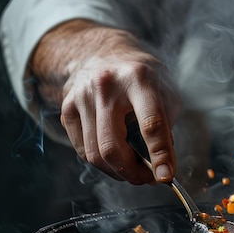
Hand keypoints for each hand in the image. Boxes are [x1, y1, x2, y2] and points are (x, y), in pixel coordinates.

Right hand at [33, 20, 181, 183]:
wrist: (105, 53)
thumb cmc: (142, 76)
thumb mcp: (166, 91)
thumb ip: (166, 126)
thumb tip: (162, 166)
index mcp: (139, 78)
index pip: (151, 123)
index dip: (160, 154)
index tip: (166, 176)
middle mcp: (107, 85)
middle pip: (113, 146)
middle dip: (133, 172)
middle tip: (147, 179)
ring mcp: (82, 96)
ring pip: (95, 153)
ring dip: (117, 171)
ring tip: (133, 169)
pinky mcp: (67, 108)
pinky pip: (82, 149)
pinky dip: (101, 162)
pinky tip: (114, 157)